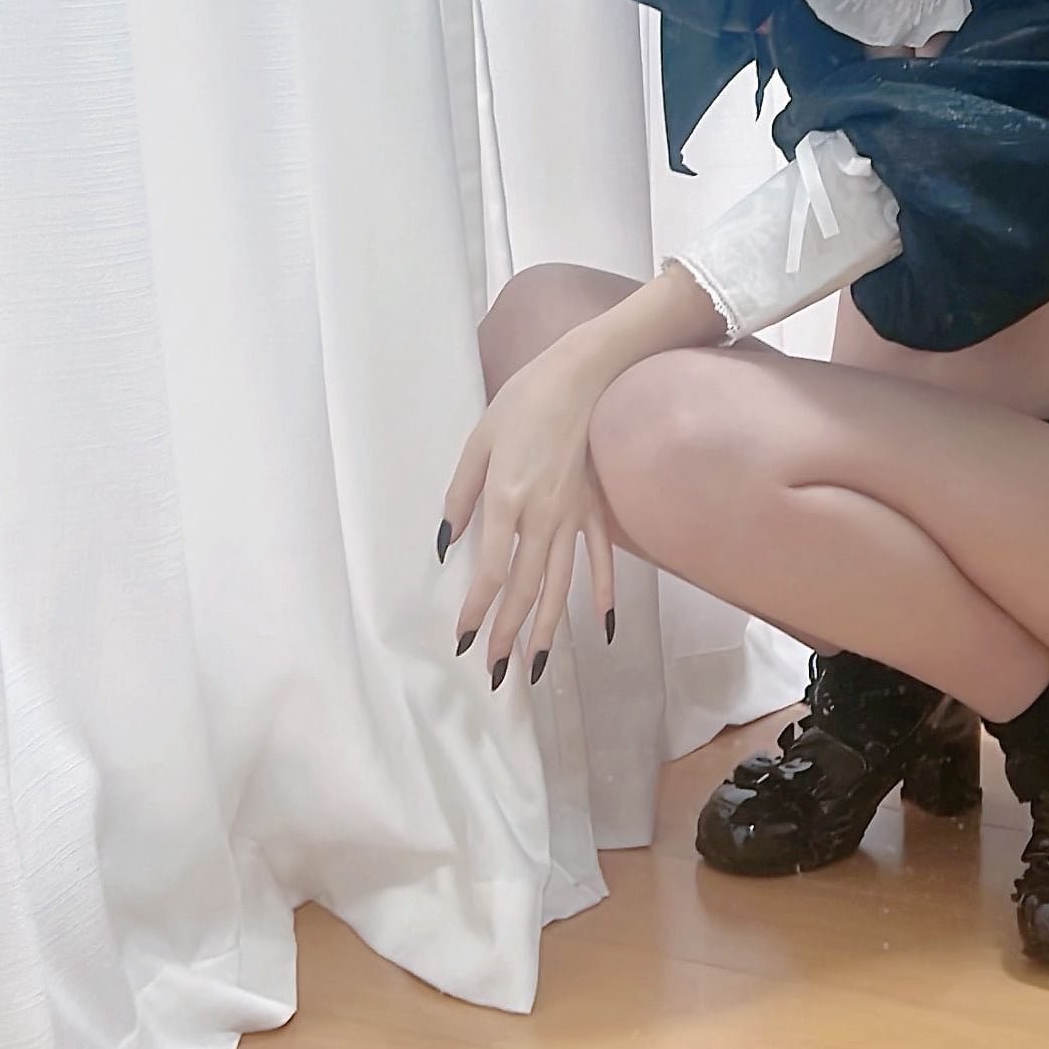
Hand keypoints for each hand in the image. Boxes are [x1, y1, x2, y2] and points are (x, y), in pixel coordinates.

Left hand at [440, 340, 616, 689]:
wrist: (582, 375)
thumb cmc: (523, 403)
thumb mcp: (477, 443)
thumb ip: (460, 496)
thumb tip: (445, 543)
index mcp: (507, 500)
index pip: (489, 571)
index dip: (476, 610)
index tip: (464, 639)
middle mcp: (543, 517)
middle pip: (525, 588)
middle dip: (509, 633)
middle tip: (496, 672)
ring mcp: (575, 515)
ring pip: (560, 584)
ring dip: (547, 627)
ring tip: (536, 666)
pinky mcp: (596, 508)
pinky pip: (602, 559)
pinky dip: (603, 595)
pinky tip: (603, 629)